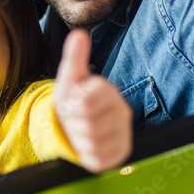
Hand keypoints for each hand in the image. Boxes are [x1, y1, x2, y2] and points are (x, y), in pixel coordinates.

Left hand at [55, 29, 132, 172]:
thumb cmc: (72, 101)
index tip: (72, 102)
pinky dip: (85, 155)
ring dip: (77, 139)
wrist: (75, 126)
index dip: (71, 105)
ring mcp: (124, 135)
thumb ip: (75, 57)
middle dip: (73, 123)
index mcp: (110, 92)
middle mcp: (123, 113)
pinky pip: (97, 160)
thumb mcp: (70, 78)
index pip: (86, 101)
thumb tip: (80, 33)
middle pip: (88, 122)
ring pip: (91, 142)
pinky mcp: (121, 155)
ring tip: (80, 131)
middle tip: (74, 119)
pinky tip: (87, 145)